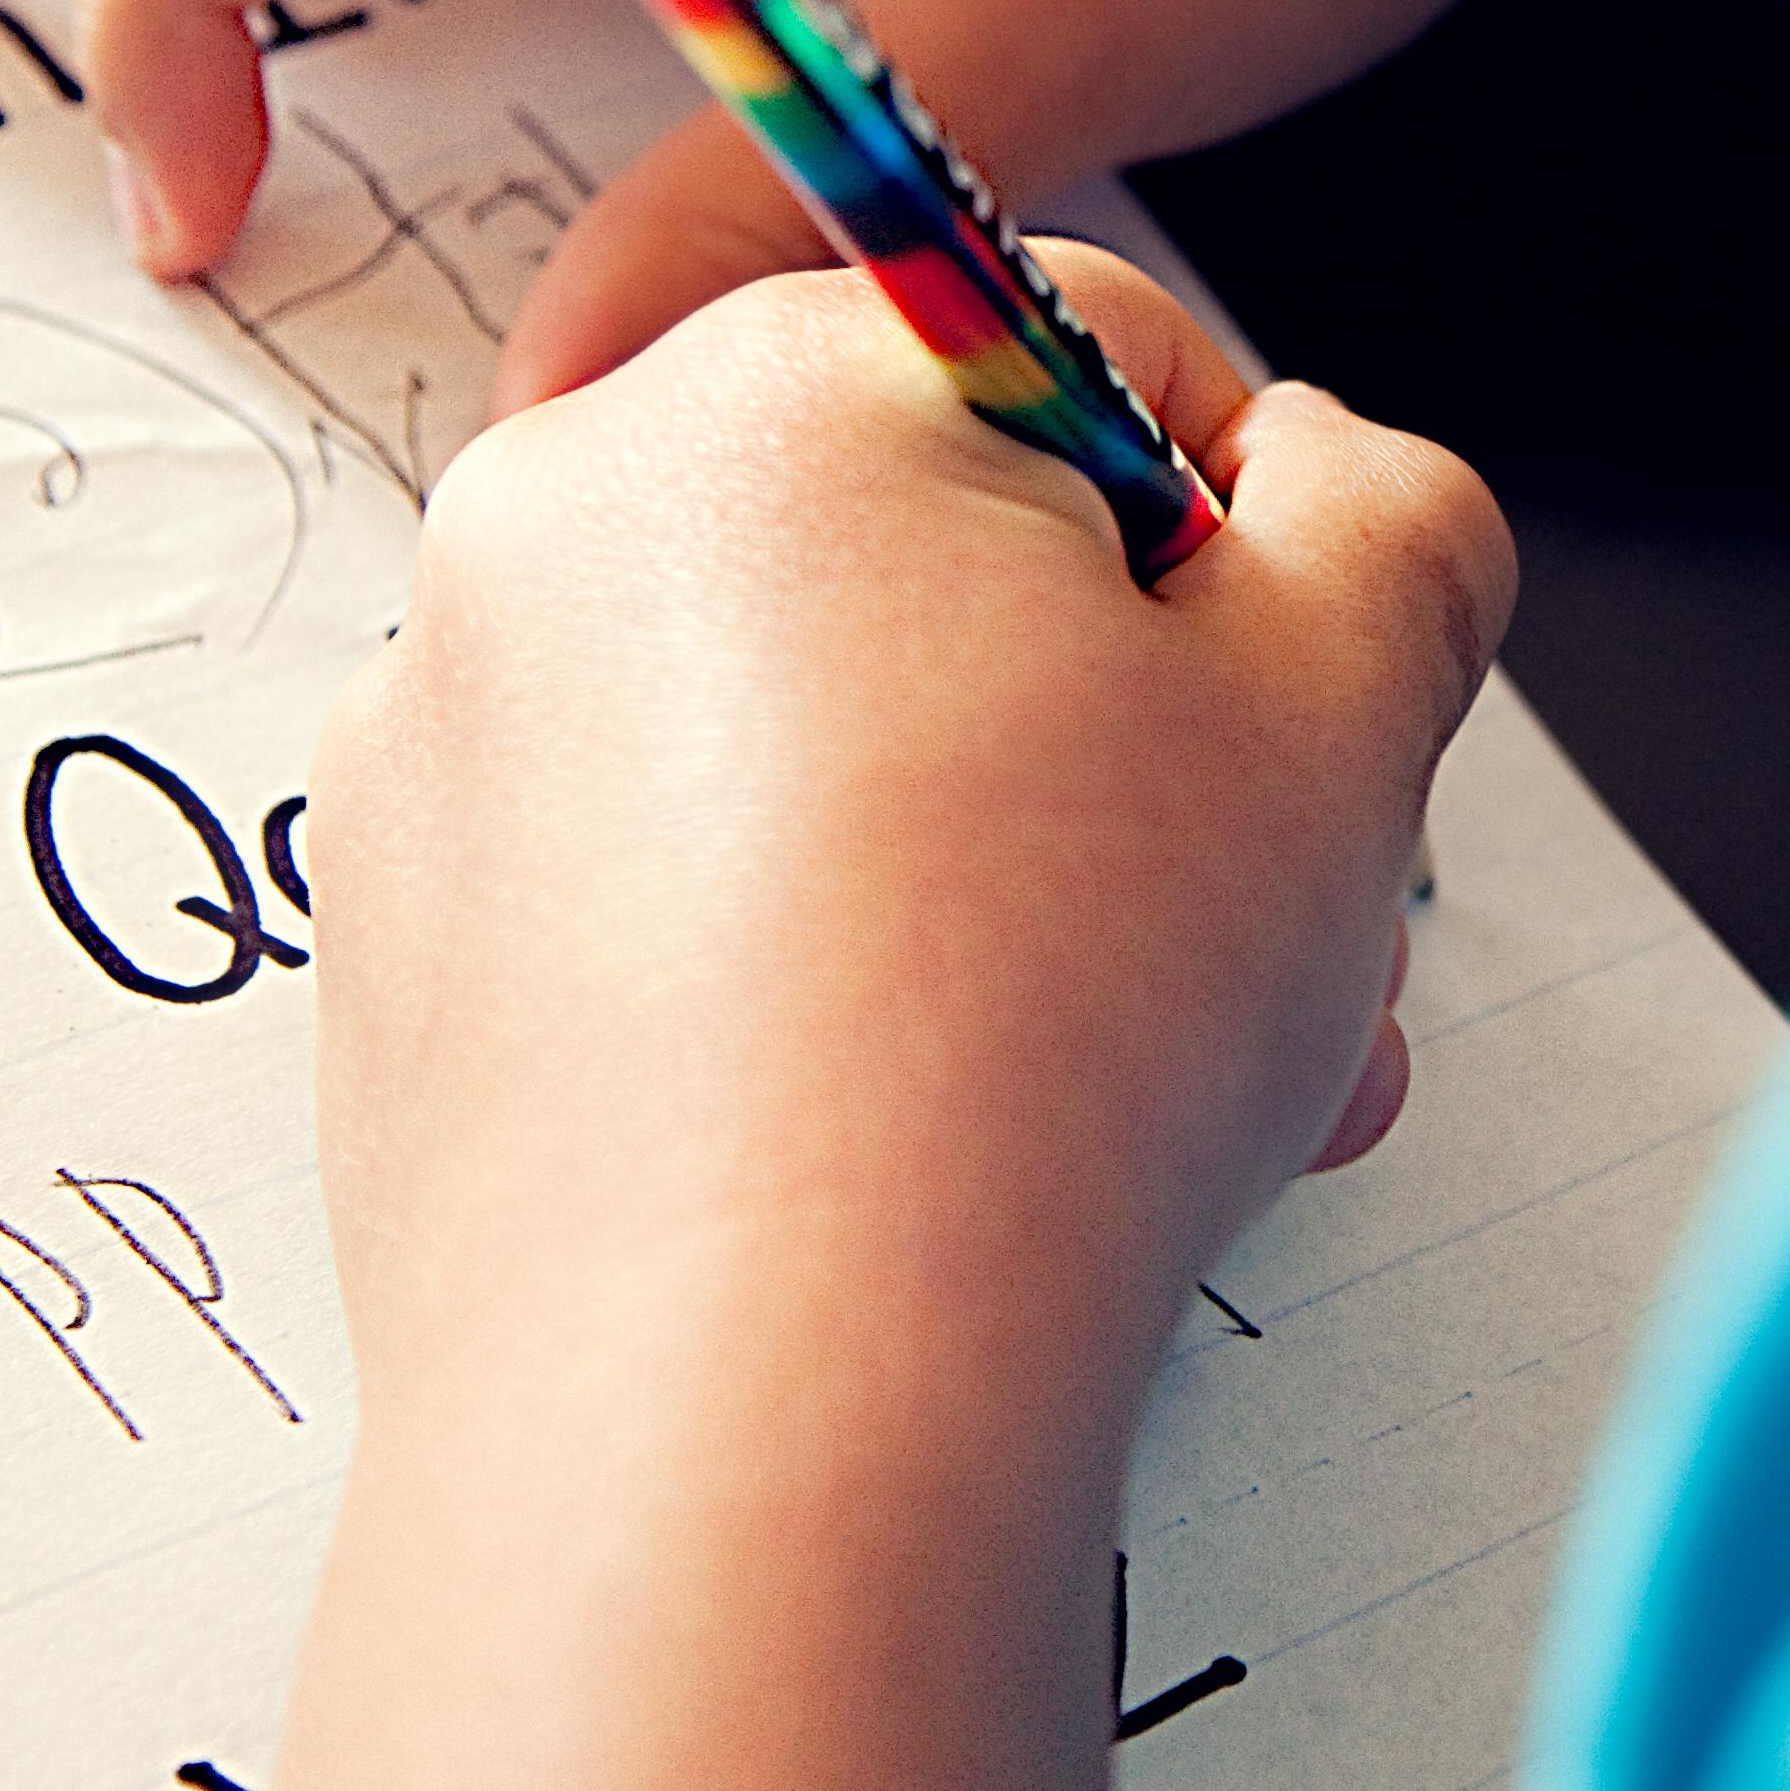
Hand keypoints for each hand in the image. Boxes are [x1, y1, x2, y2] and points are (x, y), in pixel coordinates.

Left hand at [297, 243, 1511, 1400]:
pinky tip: (920, 1149)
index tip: (1288, 743)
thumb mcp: (1345, 705)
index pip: (1091, 360)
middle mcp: (557, 523)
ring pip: (807, 748)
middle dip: (1134, 746)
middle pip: (938, 570)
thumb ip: (1391, 520)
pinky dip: (801, 981)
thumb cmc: (1042, 1040)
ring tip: (1131, 1090)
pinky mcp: (397, 955)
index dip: (1247, 557)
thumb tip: (1324, 488)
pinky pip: (660, 901)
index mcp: (770, 392)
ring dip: (1001, 877)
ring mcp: (440, 744)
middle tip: (1259, 947)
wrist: (744, 1430)